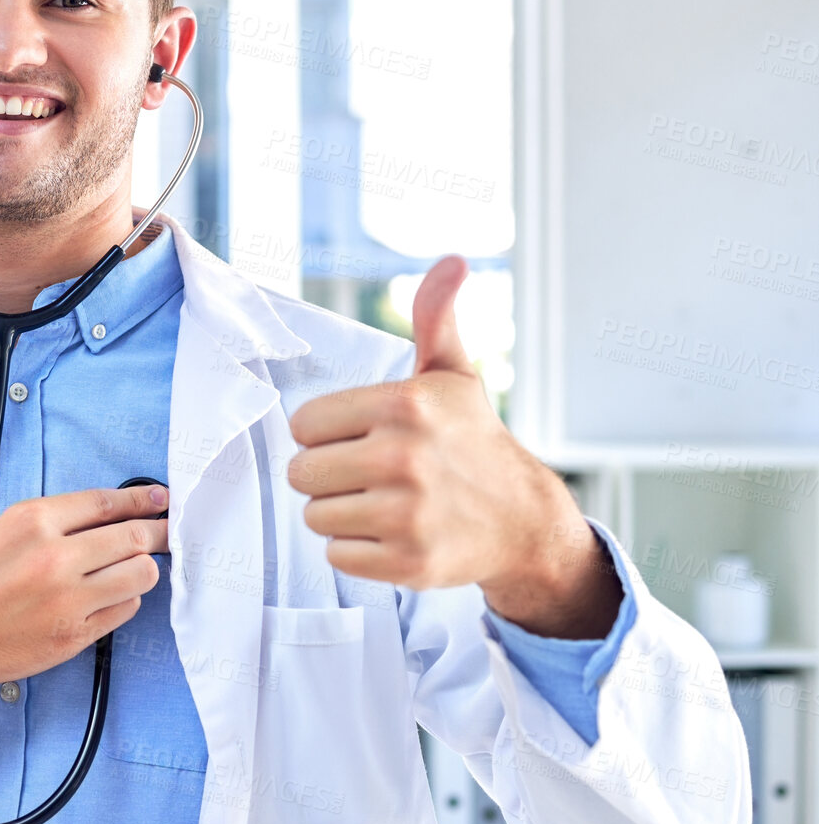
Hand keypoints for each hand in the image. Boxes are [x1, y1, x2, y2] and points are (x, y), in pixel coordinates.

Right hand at [0, 481, 169, 698]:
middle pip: (134, 537)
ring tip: (133, 567)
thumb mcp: (1, 531)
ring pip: (140, 575)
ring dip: (143, 569)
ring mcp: (67, 601)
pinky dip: (124, 601)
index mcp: (33, 522)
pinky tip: (108, 597)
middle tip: (169, 531)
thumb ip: (54, 521)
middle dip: (159, 532)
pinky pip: (124, 611)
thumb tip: (107, 515)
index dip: (141, 500)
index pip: (106, 503)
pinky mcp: (73, 637)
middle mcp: (54, 559)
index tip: (159, 499)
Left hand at [285, 256, 580, 601]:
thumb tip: (452, 261)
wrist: (521, 519)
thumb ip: (435, 317)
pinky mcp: (407, 563)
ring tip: (384, 503)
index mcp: (406, 405)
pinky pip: (337, 555)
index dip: (325, 432)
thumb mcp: (452, 373)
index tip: (360, 435)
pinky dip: (357, 550)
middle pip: (301, 473)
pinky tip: (393, 534)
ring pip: (315, 516)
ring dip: (341, 513)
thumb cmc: (471, 440)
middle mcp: (404, 458)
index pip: (303, 424)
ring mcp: (407, 515)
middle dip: (328, 475)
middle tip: (370, 474)